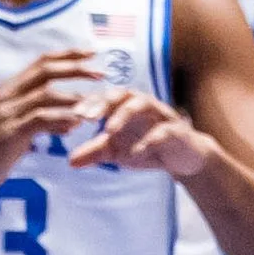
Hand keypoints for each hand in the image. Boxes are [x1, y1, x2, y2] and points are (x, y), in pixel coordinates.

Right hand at [0, 53, 108, 189]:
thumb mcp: (18, 128)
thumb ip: (42, 118)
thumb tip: (72, 119)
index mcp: (10, 89)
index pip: (42, 61)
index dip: (68, 54)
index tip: (92, 52)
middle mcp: (8, 94)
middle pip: (46, 70)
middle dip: (76, 68)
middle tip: (100, 72)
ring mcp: (7, 112)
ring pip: (46, 94)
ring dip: (74, 97)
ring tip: (95, 104)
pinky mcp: (9, 132)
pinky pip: (40, 119)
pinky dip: (61, 119)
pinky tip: (75, 125)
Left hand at [66, 85, 219, 182]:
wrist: (183, 158)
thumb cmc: (146, 146)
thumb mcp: (118, 152)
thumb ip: (95, 153)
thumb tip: (70, 161)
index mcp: (126, 105)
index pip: (105, 97)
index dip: (88, 103)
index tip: (73, 115)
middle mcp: (143, 104)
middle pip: (122, 93)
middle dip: (104, 102)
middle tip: (87, 117)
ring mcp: (161, 115)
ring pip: (143, 104)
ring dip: (124, 115)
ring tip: (109, 131)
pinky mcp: (177, 130)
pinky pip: (162, 131)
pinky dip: (149, 140)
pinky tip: (137, 152)